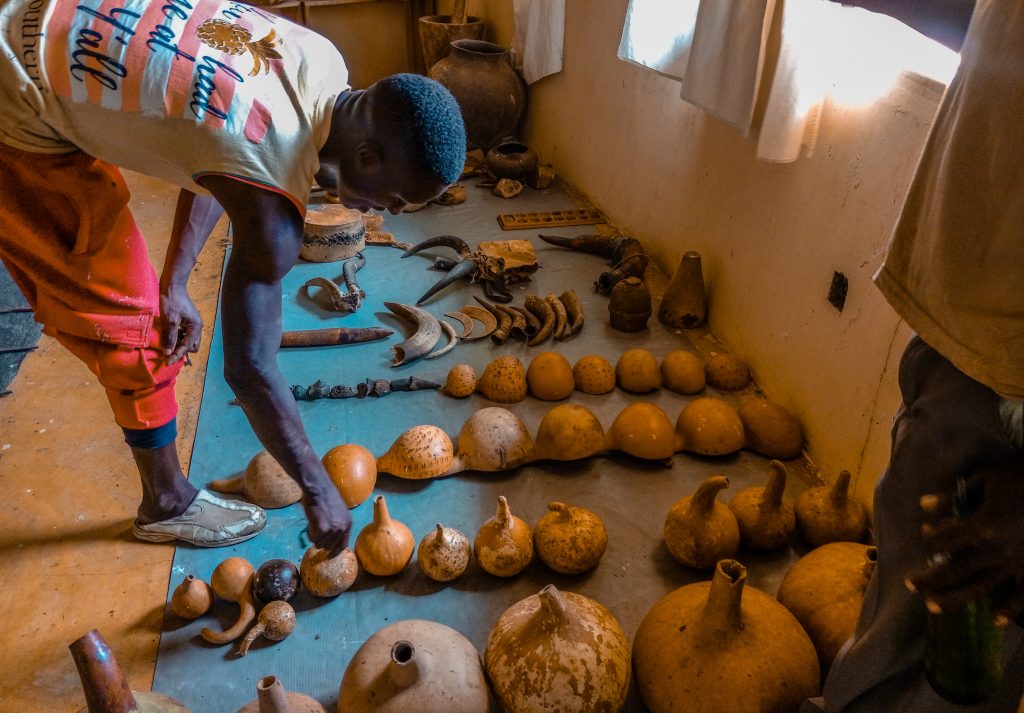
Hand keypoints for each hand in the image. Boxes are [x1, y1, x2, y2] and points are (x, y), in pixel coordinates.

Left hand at [160, 285, 202, 364]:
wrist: (172, 286)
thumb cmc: (172, 301)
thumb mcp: (170, 320)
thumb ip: (170, 337)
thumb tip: (168, 353)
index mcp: (196, 327)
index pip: (187, 347)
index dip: (176, 355)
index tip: (167, 362)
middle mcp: (196, 327)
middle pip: (191, 346)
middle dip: (181, 350)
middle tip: (168, 350)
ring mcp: (192, 324)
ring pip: (187, 341)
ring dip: (178, 344)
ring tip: (167, 344)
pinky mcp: (186, 322)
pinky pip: (184, 335)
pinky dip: (177, 338)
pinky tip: (169, 336)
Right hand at [303, 484, 351, 555]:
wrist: (319, 489)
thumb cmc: (326, 498)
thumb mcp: (338, 512)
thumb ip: (337, 524)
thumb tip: (330, 539)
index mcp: (348, 524)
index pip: (343, 545)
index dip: (335, 552)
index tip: (329, 555)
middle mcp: (342, 529)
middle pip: (329, 546)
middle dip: (321, 542)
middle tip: (316, 533)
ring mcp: (333, 530)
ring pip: (320, 544)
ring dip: (315, 536)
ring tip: (314, 524)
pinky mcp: (323, 529)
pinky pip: (313, 539)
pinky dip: (310, 533)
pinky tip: (311, 523)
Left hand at [906, 459, 1023, 623]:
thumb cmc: (1021, 476)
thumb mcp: (984, 480)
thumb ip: (951, 498)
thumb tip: (923, 506)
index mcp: (983, 527)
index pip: (945, 540)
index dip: (931, 539)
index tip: (924, 536)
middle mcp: (997, 551)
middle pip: (956, 570)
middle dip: (930, 579)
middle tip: (910, 585)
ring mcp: (1018, 563)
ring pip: (981, 587)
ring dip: (955, 598)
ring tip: (934, 606)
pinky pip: (1023, 595)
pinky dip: (1010, 609)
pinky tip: (996, 620)